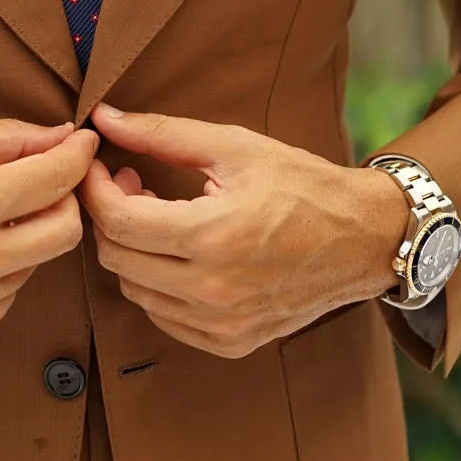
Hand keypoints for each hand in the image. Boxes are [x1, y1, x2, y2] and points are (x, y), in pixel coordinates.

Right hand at [0, 117, 99, 350]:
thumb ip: (7, 139)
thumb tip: (64, 137)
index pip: (57, 181)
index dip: (78, 156)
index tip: (82, 146)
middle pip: (64, 234)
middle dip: (62, 202)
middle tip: (40, 184)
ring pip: (32, 266)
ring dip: (20, 239)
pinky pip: (3, 299)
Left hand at [79, 102, 409, 357]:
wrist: (365, 240)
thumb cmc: (303, 186)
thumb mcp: (235, 147)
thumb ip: (162, 134)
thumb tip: (104, 119)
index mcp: (214, 235)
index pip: (116, 220)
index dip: (94, 188)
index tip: (101, 165)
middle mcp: (214, 289)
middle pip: (116, 258)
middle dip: (109, 216)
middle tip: (130, 185)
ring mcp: (222, 323)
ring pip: (134, 291)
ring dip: (132, 252)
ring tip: (158, 218)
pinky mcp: (230, 342)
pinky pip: (164, 317)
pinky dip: (157, 285)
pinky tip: (179, 255)